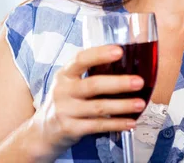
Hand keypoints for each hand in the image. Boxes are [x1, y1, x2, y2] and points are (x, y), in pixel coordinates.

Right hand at [30, 45, 145, 155]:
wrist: (43, 132)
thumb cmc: (65, 102)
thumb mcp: (70, 83)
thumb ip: (89, 74)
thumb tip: (125, 65)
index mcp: (65, 74)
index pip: (81, 59)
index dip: (100, 54)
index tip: (119, 51)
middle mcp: (63, 91)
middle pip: (93, 85)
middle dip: (118, 83)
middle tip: (138, 81)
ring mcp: (65, 111)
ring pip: (98, 107)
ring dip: (122, 106)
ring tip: (140, 104)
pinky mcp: (70, 129)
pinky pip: (97, 126)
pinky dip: (116, 124)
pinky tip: (130, 122)